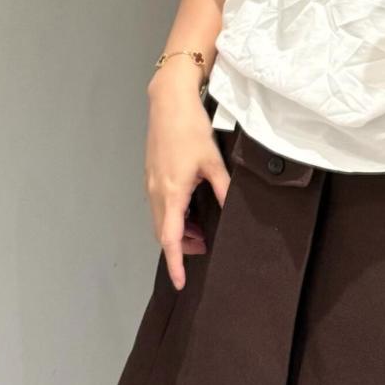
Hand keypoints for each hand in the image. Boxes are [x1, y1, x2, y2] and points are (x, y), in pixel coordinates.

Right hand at [144, 90, 230, 289]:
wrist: (169, 102)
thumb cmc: (190, 128)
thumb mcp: (213, 160)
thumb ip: (223, 188)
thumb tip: (233, 210)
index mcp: (171, 193)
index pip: (170, 239)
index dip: (176, 263)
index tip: (181, 282)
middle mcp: (156, 192)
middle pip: (164, 232)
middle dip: (181, 246)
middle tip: (205, 247)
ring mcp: (151, 183)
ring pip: (160, 219)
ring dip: (177, 230)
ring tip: (202, 228)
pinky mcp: (152, 174)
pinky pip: (159, 205)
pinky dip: (173, 215)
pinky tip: (190, 208)